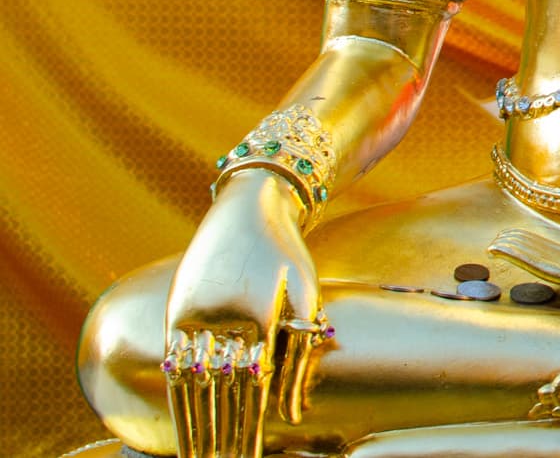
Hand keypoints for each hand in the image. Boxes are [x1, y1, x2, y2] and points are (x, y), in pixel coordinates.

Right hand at [162, 172, 320, 455]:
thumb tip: (292, 409)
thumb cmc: (287, 253)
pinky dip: (177, 394)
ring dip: (195, 423)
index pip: (254, 386)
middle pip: (220, 390)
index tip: (250, 455)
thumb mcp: (305, 291)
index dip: (250, 425)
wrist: (249, 205)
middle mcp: (224, 316)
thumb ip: (300, 348)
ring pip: (192, 382)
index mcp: (262, 314)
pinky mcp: (176, 308)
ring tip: (202, 455)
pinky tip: (181, 419)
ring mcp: (194, 312)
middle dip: (222, 434)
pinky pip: (174, 361)